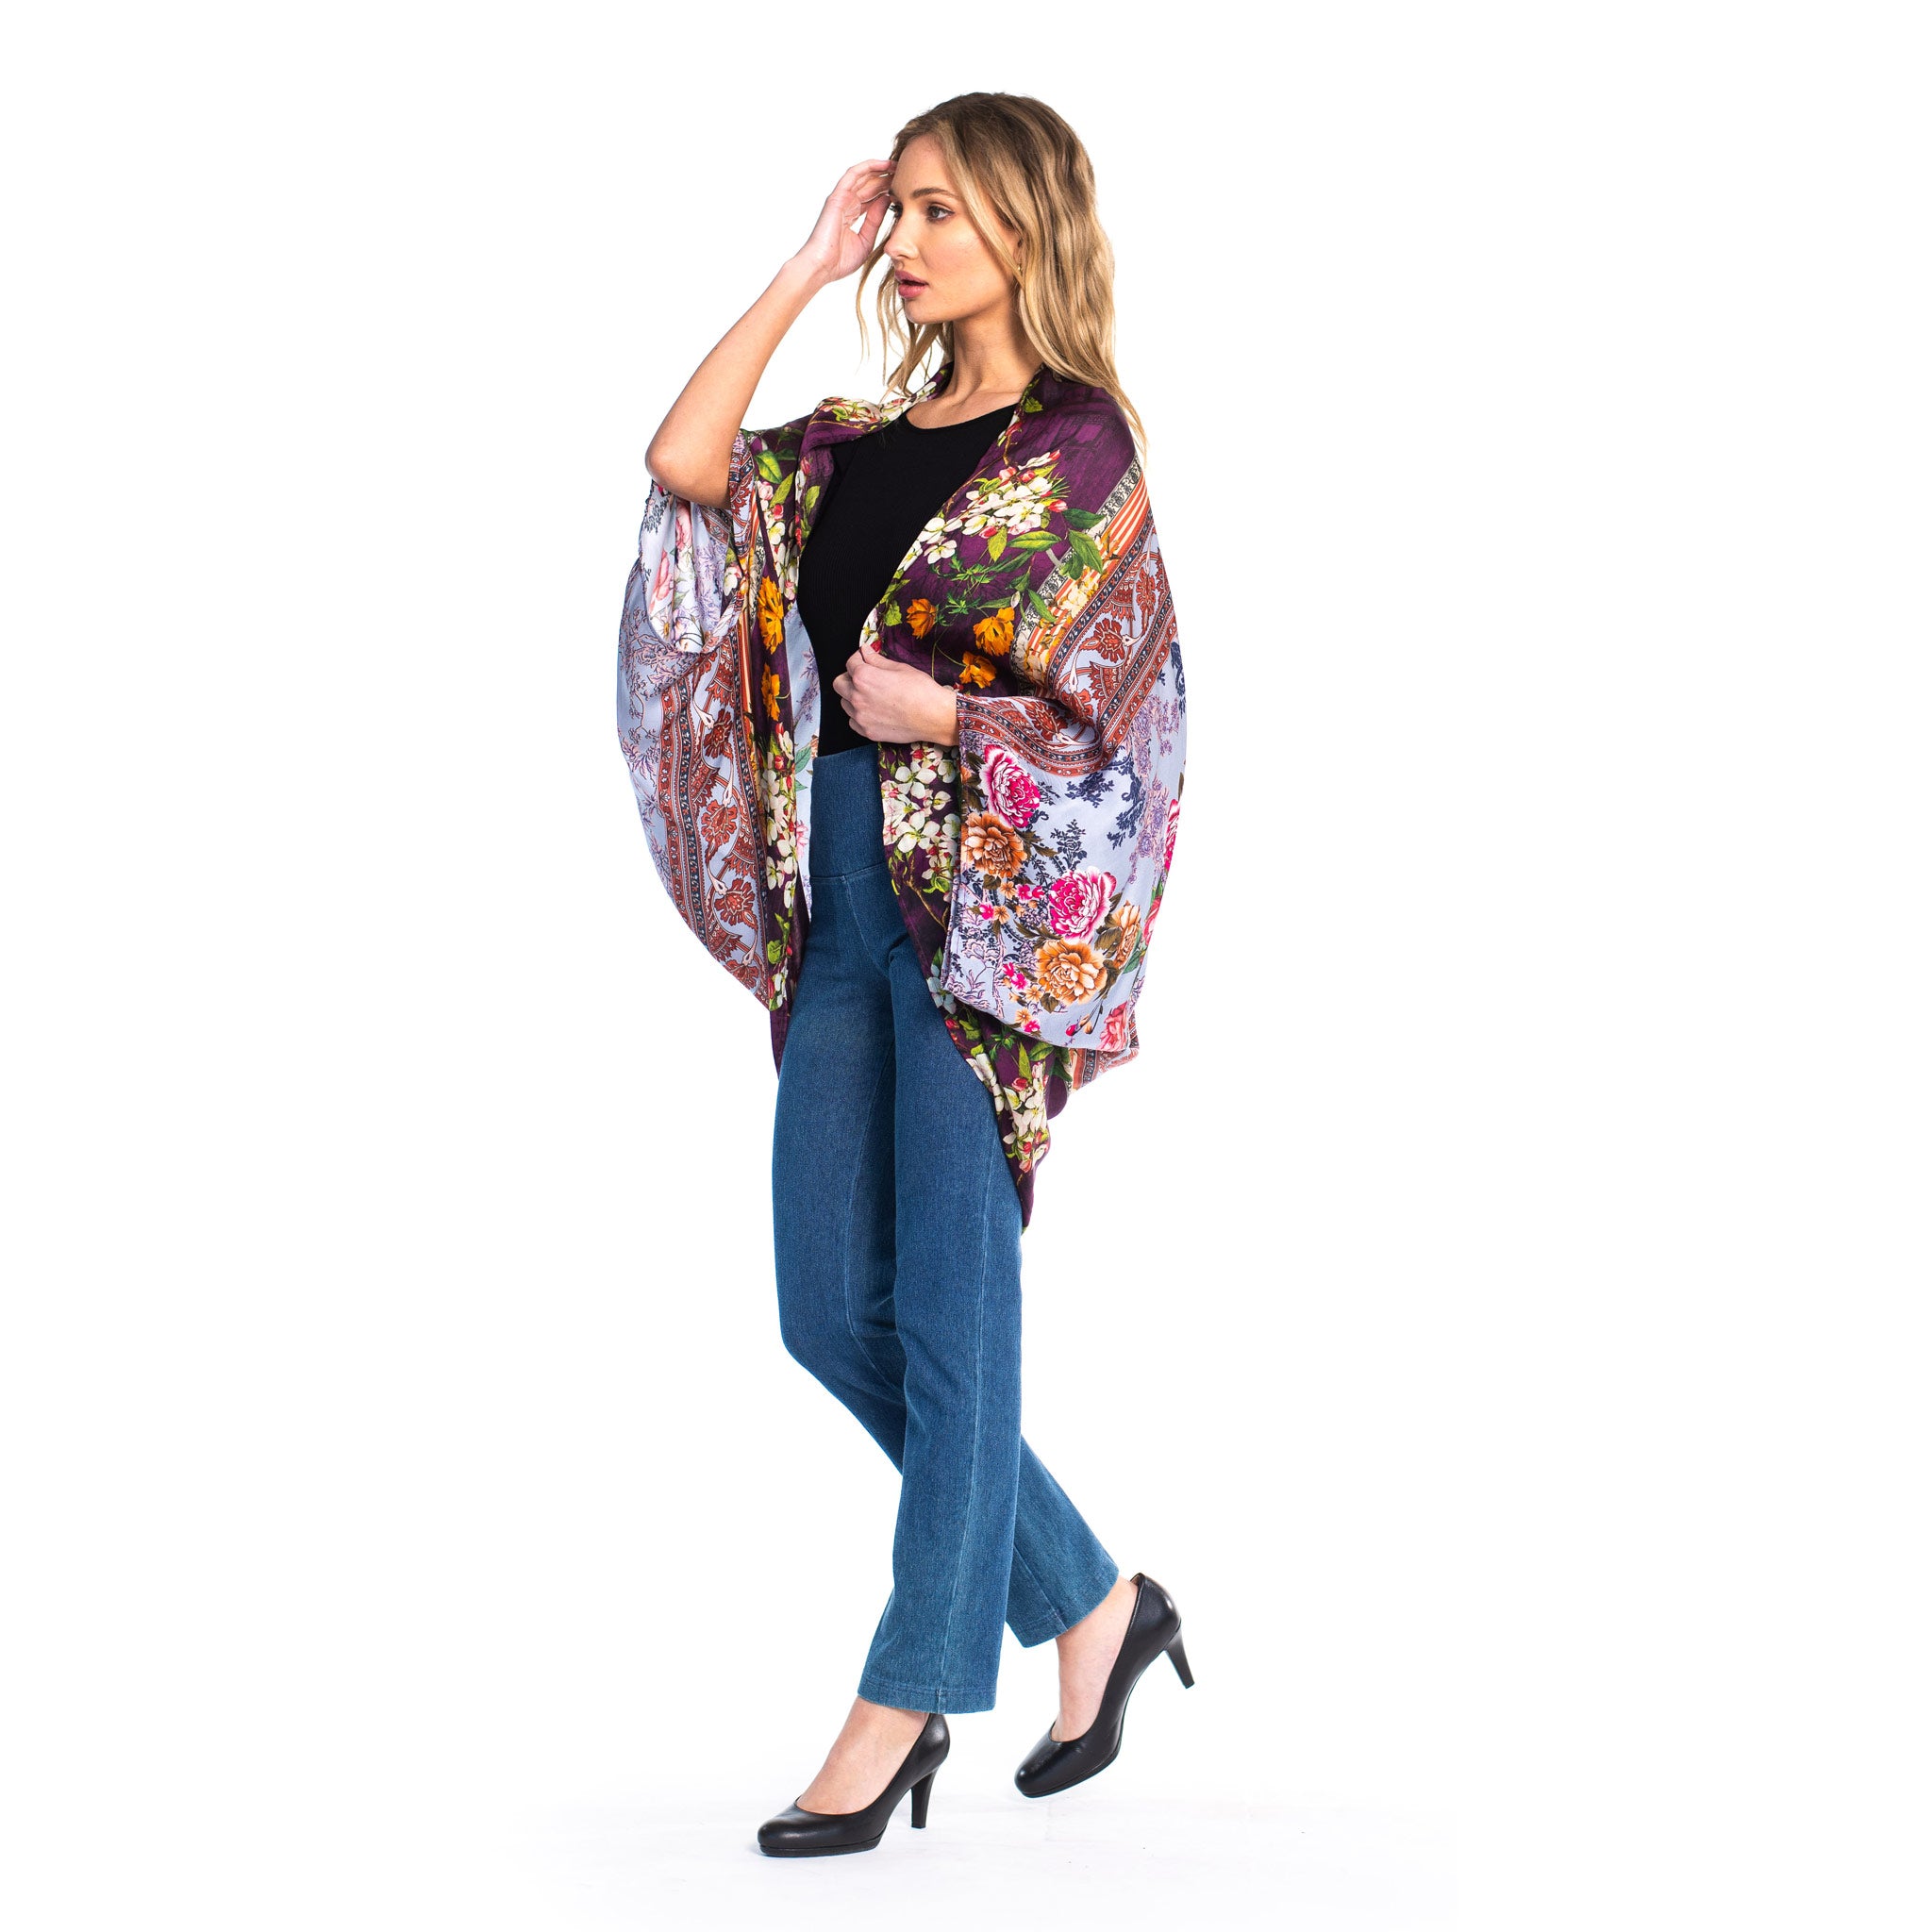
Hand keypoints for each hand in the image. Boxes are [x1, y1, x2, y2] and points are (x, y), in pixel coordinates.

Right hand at [791, 159, 895, 286]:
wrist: (822, 267)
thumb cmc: (840, 261)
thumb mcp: (866, 240)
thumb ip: (875, 221)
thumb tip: (887, 201)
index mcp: (851, 216)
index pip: (871, 198)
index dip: (886, 191)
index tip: (903, 188)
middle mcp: (846, 204)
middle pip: (869, 186)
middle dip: (886, 178)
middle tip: (904, 173)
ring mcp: (841, 199)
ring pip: (863, 177)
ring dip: (879, 169)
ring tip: (896, 165)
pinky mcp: (837, 196)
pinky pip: (853, 175)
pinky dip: (868, 167)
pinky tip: (883, 164)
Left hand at [832, 643, 959, 745]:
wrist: (934, 717)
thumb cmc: (921, 690)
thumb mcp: (899, 668)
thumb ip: (877, 660)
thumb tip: (865, 651)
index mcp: (864, 677)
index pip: (850, 663)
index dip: (859, 658)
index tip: (865, 659)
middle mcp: (857, 697)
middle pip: (839, 683)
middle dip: (849, 677)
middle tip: (864, 677)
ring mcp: (861, 717)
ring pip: (844, 703)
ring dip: (852, 697)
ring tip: (871, 696)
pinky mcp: (867, 732)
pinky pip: (853, 721)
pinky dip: (859, 715)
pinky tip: (873, 711)